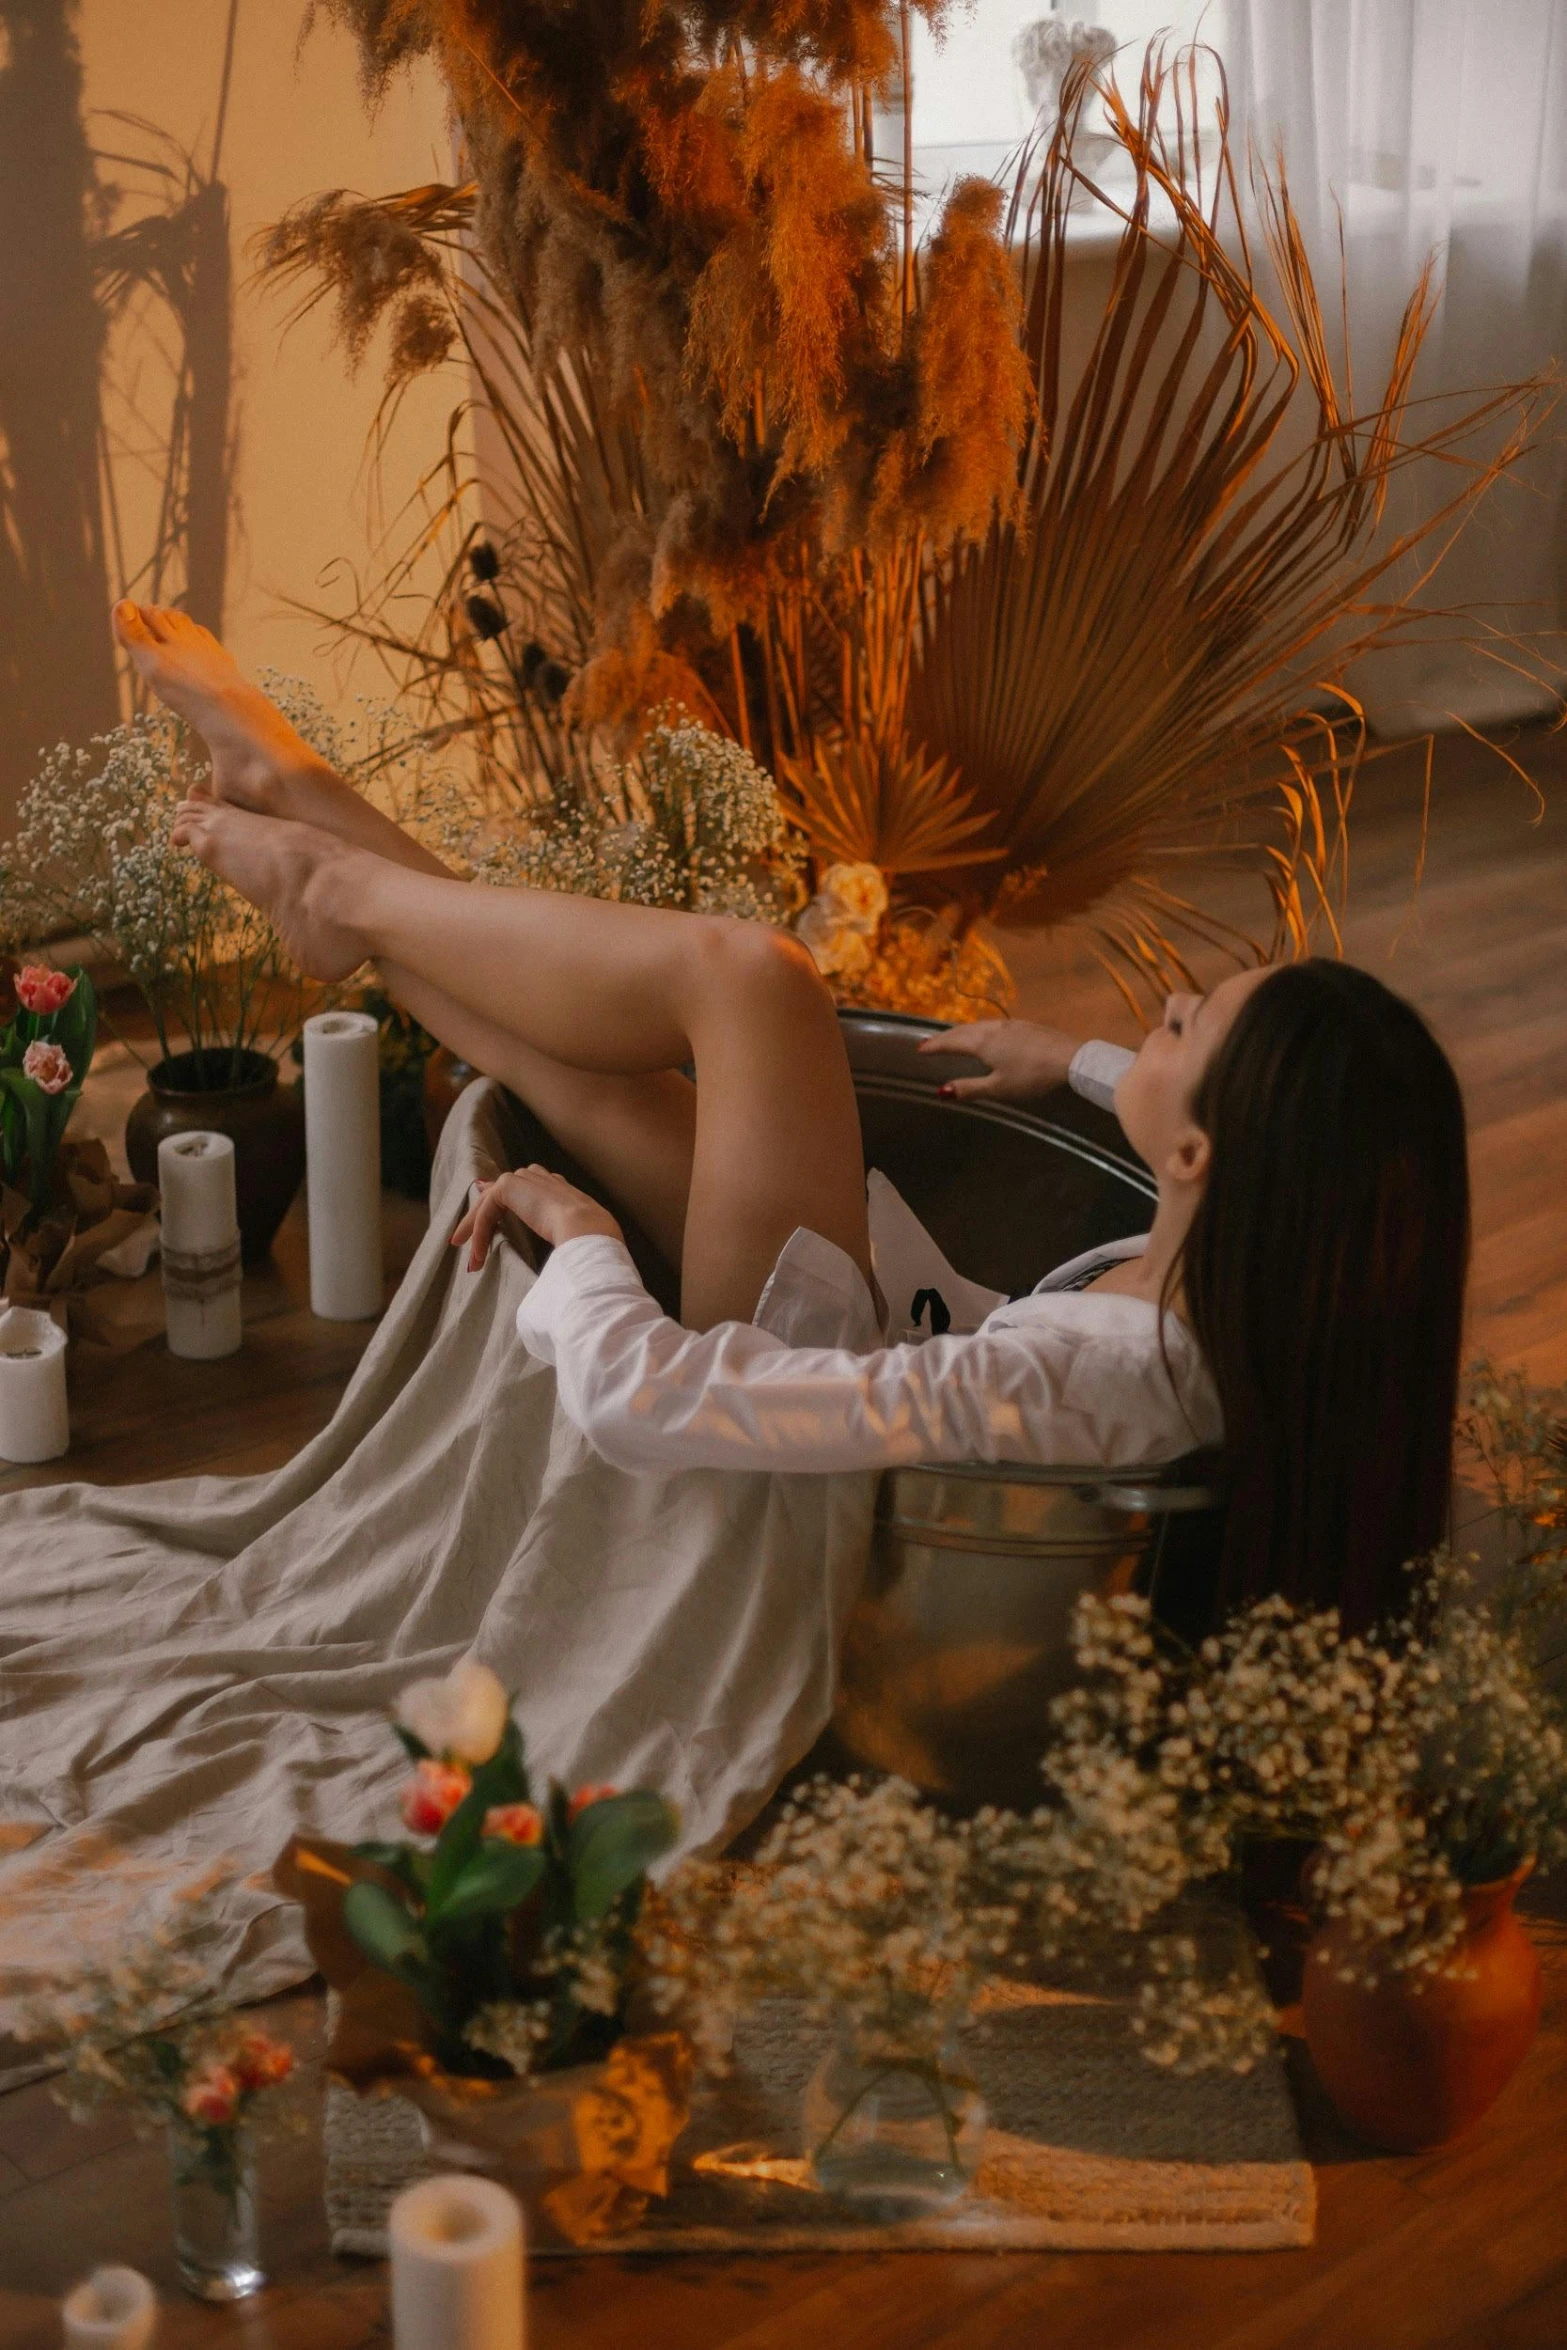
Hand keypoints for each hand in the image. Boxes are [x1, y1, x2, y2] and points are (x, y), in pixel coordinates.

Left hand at [451, 1165, 622, 1269]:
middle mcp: (539, 1178)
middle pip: (500, 1194)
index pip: (524, 1186)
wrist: (587, 1230)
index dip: (503, 1200)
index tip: (488, 1214)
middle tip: (464, 1239)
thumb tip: (548, 1240)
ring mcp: (524, 1179)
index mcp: (557, 1187)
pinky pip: (487, 1213)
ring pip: (490, 1205)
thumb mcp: (571, 1235)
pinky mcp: (509, 1187)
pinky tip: (478, 1257)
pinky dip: (479, 1235)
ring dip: (478, 1233)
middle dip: (481, 1217)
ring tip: (472, 1261)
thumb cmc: (588, 1240)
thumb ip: (557, 1230)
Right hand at [917, 1018, 1082, 1103]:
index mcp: (983, 1044)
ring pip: (979, 1025)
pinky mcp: (1026, 1025)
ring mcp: (1011, 1025)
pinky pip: (993, 1025)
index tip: (920, 1049)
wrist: (1069, 1059)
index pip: (952, 1043)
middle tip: (930, 1041)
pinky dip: (980, 1029)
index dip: (935, 1046)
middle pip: (963, 1031)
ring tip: (954, 1036)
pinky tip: (987, 1033)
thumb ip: (970, 1088)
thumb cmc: (1031, 1076)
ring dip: (962, 1031)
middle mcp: (993, 1029)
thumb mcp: (998, 1088)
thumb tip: (941, 1091)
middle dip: (945, 1037)